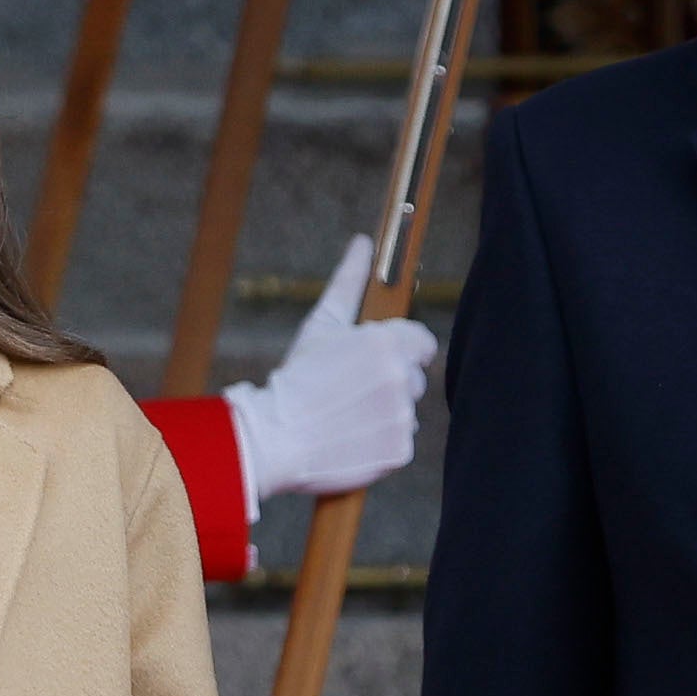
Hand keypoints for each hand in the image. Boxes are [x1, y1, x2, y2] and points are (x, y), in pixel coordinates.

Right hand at [228, 234, 436, 502]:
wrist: (273, 439)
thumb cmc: (295, 379)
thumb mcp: (320, 326)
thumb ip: (348, 282)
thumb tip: (364, 244)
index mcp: (386, 343)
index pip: (423, 342)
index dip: (402, 350)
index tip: (378, 360)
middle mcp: (400, 378)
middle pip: (414, 378)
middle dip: (390, 383)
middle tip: (350, 392)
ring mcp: (402, 417)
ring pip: (407, 411)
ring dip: (385, 414)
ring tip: (346, 417)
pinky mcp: (400, 452)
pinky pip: (401, 443)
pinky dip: (381, 443)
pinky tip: (351, 439)